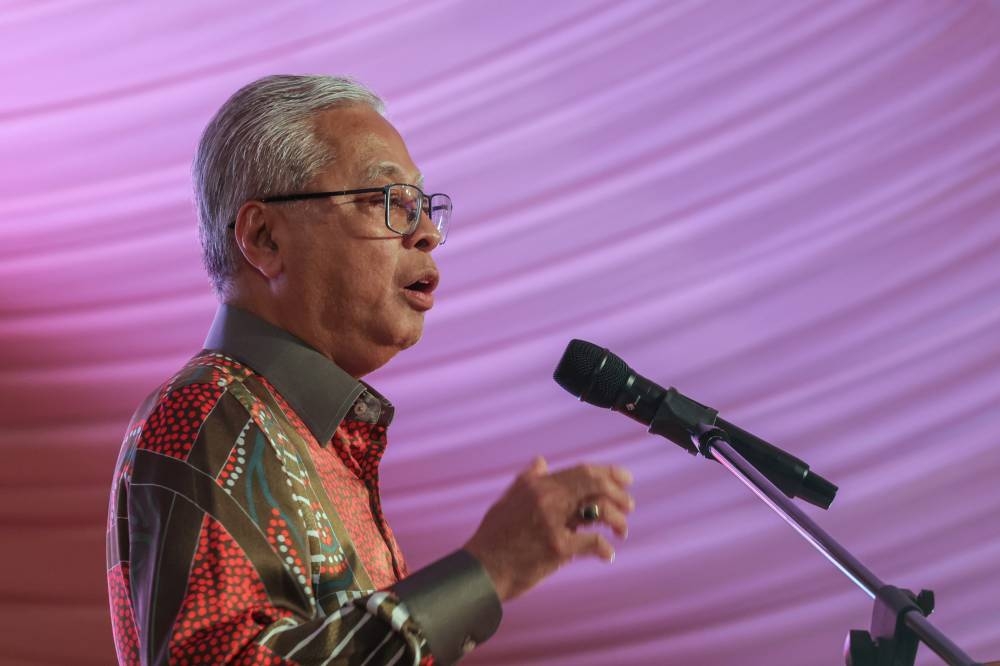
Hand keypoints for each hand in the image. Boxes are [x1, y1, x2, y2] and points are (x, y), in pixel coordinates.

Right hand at [463, 456, 634, 601]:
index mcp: (536, 485)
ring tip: (621, 531)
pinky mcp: (556, 547)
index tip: (625, 479)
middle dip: (619, 492)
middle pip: (594, 483)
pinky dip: (605, 548)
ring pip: (600, 509)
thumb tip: (541, 461)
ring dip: (618, 519)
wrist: (480, 570)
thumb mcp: (507, 500)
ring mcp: (552, 521)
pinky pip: (593, 542)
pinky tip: (607, 555)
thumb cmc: (494, 538)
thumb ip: (527, 479)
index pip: (581, 470)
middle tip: (630, 505)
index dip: (608, 472)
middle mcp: (545, 497)